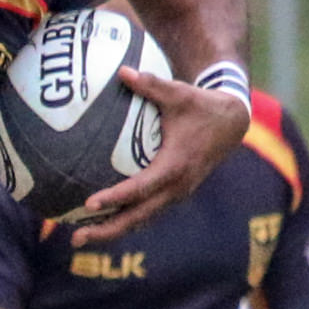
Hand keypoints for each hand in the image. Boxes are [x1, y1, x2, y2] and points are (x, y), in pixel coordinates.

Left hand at [71, 69, 251, 244]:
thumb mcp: (180, 94)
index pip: (141, 188)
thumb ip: (151, 85)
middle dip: (107, 230)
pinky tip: (99, 224)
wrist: (232, 124)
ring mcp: (175, 195)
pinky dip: (124, 221)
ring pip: (141, 221)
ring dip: (112, 232)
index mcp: (176, 167)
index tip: (90, 204)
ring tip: (80, 238)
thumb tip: (123, 71)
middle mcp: (176, 188)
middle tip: (76, 237)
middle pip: (137, 217)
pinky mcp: (173, 196)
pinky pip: (146, 214)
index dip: (116, 198)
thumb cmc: (202, 106)